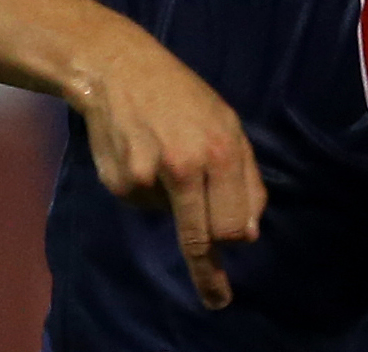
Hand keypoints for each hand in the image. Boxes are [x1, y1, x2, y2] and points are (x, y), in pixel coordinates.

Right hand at [66, 22, 265, 309]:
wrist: (118, 69)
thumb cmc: (182, 96)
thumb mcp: (227, 124)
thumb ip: (245, 178)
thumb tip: (249, 234)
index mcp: (220, 152)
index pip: (233, 224)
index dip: (234, 250)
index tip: (227, 289)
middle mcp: (185, 167)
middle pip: (201, 238)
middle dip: (208, 270)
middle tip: (216, 297)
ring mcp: (148, 177)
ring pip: (171, 218)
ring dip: (175, 201)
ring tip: (167, 155)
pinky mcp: (119, 183)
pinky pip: (144, 203)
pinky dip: (149, 189)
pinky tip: (144, 154)